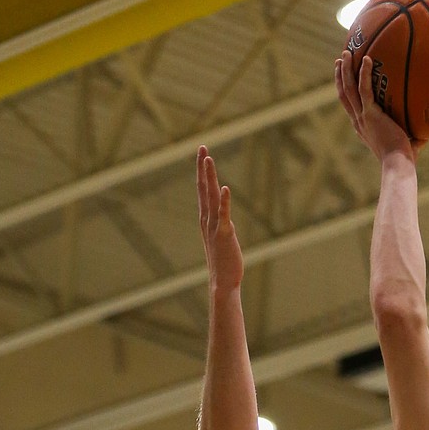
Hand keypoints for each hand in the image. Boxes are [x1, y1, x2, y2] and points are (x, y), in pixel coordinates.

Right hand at [197, 146, 243, 293]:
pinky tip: (224, 188)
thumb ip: (222, 226)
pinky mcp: (224, 235)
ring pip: (210, 197)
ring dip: (209, 177)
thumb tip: (226, 220)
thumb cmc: (224, 263)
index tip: (202, 153)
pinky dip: (224, 202)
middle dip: (202, 167)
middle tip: (202, 147)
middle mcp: (207, 220)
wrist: (223, 283)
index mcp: (206, 219)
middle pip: (203, 188)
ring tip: (208, 158)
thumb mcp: (221, 239)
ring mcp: (214, 227)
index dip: (202, 171)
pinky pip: (224, 215)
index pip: (202, 190)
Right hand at [335, 52, 423, 163]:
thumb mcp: (409, 144)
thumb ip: (416, 136)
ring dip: (346, 70)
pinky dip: (364, 73)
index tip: (345, 78)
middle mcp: (359, 122)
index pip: (350, 106)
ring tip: (347, 53)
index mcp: (363, 128)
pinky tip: (368, 58)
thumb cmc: (405, 160)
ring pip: (348, 89)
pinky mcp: (370, 114)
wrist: (398, 165)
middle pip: (344, 94)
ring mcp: (362, 118)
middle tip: (341, 59)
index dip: (345, 91)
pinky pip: (364, 89)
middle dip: (341, 76)